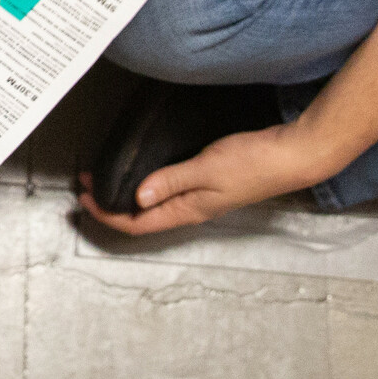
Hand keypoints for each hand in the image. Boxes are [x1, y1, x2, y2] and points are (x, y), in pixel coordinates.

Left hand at [77, 122, 334, 236]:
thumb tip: (136, 198)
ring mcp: (202, 197)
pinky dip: (148, 185)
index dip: (107, 214)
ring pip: (154, 204)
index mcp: (189, 210)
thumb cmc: (254, 162)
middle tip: (85, 186)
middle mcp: (192, 208)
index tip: (83, 198)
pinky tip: (143, 171)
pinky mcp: (210, 182)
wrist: (293, 155)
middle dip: (110, 205)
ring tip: (106, 178)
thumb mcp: (206, 169)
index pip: (138, 223)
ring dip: (127, 194)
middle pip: (142, 217)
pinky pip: (169, 191)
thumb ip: (171, 181)